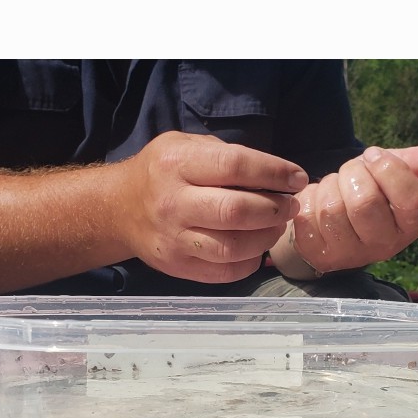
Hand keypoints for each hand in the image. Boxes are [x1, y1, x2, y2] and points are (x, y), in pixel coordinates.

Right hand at [116, 131, 309, 282]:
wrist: (120, 209)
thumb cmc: (163, 172)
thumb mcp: (186, 145)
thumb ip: (226, 155)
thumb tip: (276, 176)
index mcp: (177, 164)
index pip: (235, 166)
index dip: (274, 172)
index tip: (297, 178)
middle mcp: (173, 203)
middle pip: (236, 211)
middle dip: (275, 209)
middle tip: (290, 206)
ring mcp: (174, 239)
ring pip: (232, 247)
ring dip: (266, 238)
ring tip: (276, 226)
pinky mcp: (177, 267)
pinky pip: (224, 272)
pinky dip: (250, 263)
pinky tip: (256, 249)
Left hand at [270, 143, 417, 277]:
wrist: (325, 217)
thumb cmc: (363, 191)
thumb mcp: (389, 172)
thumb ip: (417, 162)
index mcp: (410, 224)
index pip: (411, 199)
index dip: (389, 169)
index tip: (374, 156)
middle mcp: (385, 245)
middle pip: (365, 202)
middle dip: (352, 174)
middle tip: (351, 172)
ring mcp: (352, 254)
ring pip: (333, 208)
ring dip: (329, 186)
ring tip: (334, 188)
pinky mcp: (320, 254)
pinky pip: (310, 217)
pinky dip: (309, 199)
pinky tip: (316, 205)